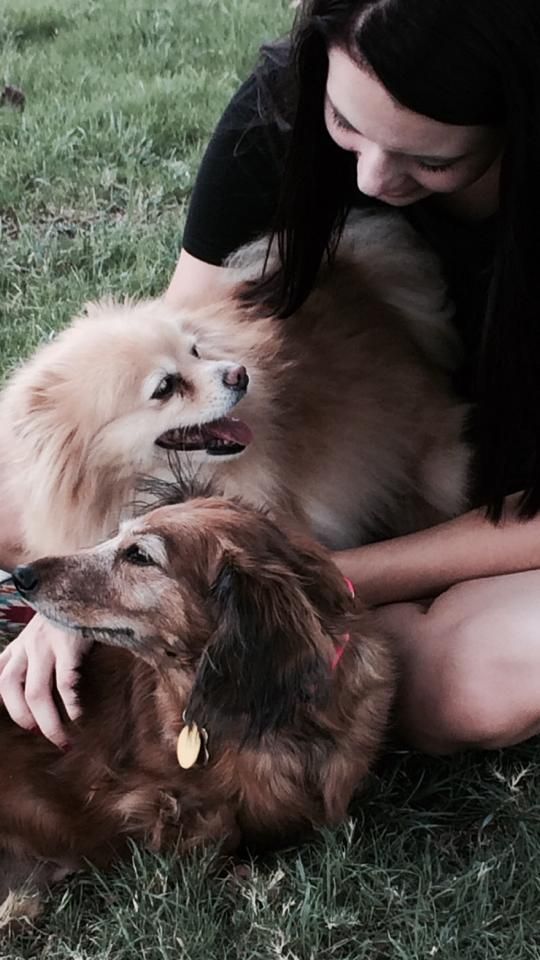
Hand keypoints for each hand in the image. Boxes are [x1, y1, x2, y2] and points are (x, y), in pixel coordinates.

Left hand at [0, 613, 91, 747]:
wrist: (92, 581)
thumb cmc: (74, 612)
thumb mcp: (48, 629)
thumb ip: (41, 652)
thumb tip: (49, 689)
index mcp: (21, 643)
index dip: (3, 701)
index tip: (22, 722)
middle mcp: (28, 643)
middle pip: (9, 687)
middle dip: (22, 717)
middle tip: (39, 733)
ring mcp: (47, 643)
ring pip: (35, 692)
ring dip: (48, 722)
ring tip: (62, 740)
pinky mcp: (69, 643)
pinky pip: (64, 682)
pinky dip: (71, 704)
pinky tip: (80, 716)